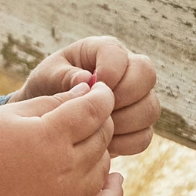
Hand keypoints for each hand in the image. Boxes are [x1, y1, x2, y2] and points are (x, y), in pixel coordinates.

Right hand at [0, 81, 122, 195]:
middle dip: (100, 121)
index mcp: (49, 136)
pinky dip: (114, 190)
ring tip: (79, 142)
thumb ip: (56, 101)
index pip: (95, 110)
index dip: (102, 96)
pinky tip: (114, 176)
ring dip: (99, 150)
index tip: (99, 90)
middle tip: (85, 114)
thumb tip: (92, 90)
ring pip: (105, 165)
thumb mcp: (14, 112)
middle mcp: (64, 169)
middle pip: (103, 137)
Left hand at [10, 36, 157, 156]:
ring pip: (150, 109)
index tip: (88, 87)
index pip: (120, 54)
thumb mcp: (46, 78)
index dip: (109, 71)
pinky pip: (144, 136)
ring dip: (122, 122)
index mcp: (103, 51)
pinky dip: (123, 144)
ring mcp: (138, 99)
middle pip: (147, 76)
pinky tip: (101, 144)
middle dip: (122, 96)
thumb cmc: (46, 90)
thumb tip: (85, 78)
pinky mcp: (138, 126)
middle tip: (96, 110)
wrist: (46, 119)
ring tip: (94, 128)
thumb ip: (63, 76)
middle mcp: (128, 70)